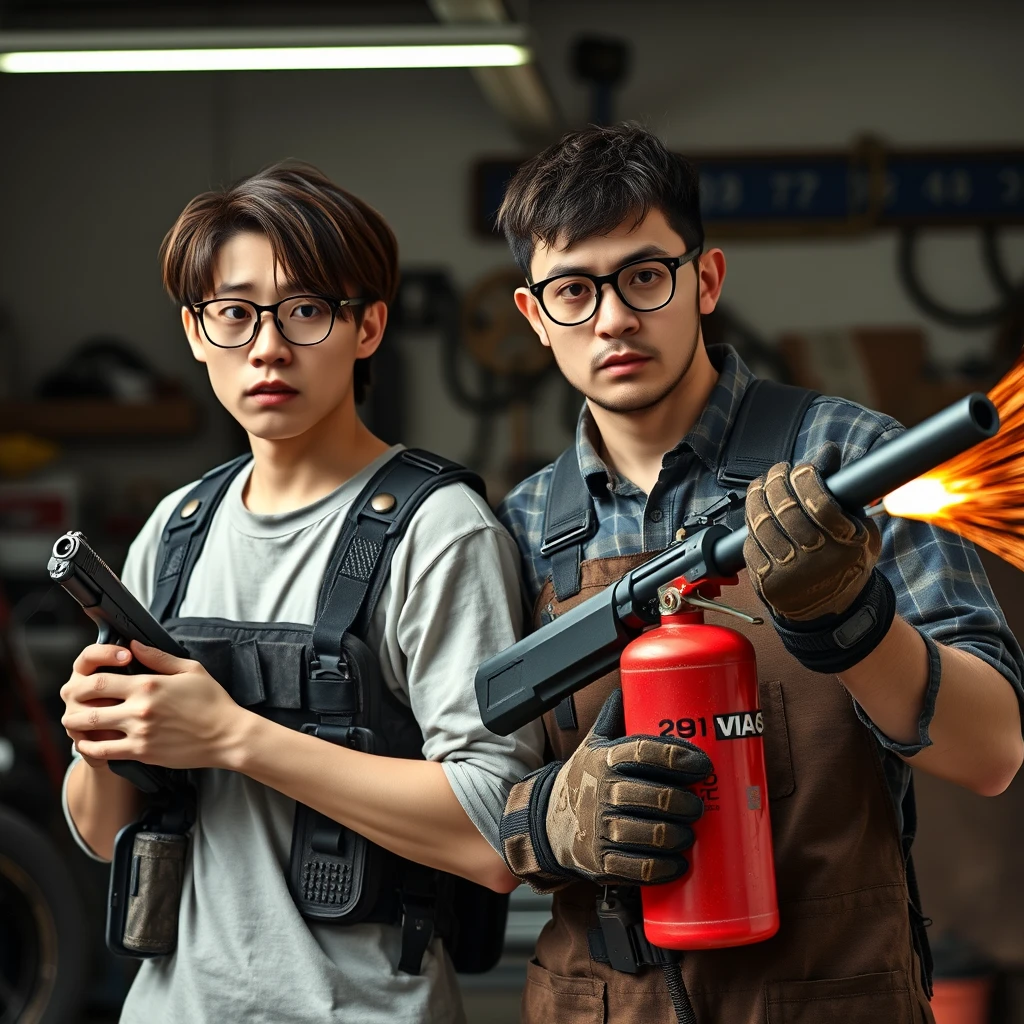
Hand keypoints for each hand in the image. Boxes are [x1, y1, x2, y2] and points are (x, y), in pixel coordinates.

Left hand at [60, 640, 246, 769]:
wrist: (227, 736)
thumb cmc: (213, 702)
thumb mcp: (191, 670)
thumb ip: (158, 657)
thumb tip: (133, 645)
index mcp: (149, 684)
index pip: (100, 680)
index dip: (84, 680)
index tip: (84, 682)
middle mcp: (140, 709)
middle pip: (88, 704)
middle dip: (73, 702)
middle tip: (71, 701)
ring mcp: (139, 733)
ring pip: (90, 730)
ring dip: (76, 726)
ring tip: (75, 722)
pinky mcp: (142, 753)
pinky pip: (103, 752)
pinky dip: (89, 748)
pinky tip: (89, 744)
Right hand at [500, 689, 710, 888]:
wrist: (547, 821)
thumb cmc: (581, 779)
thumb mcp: (592, 745)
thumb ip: (613, 718)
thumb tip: (628, 684)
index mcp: (605, 760)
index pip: (644, 752)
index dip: (677, 756)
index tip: (703, 764)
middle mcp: (602, 792)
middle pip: (653, 796)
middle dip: (685, 803)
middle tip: (699, 805)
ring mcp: (600, 828)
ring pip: (649, 833)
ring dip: (677, 835)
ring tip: (689, 833)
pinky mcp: (601, 860)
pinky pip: (637, 867)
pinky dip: (662, 867)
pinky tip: (679, 863)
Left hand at [743, 445, 880, 621]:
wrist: (829, 611)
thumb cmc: (847, 563)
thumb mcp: (861, 529)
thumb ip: (846, 493)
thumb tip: (829, 453)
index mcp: (845, 545)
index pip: (819, 501)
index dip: (805, 477)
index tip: (802, 469)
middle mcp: (816, 560)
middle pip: (785, 508)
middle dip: (778, 480)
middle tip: (779, 470)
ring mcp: (788, 572)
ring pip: (762, 523)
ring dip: (758, 496)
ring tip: (764, 484)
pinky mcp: (766, 581)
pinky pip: (750, 542)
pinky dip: (750, 521)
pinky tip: (756, 509)